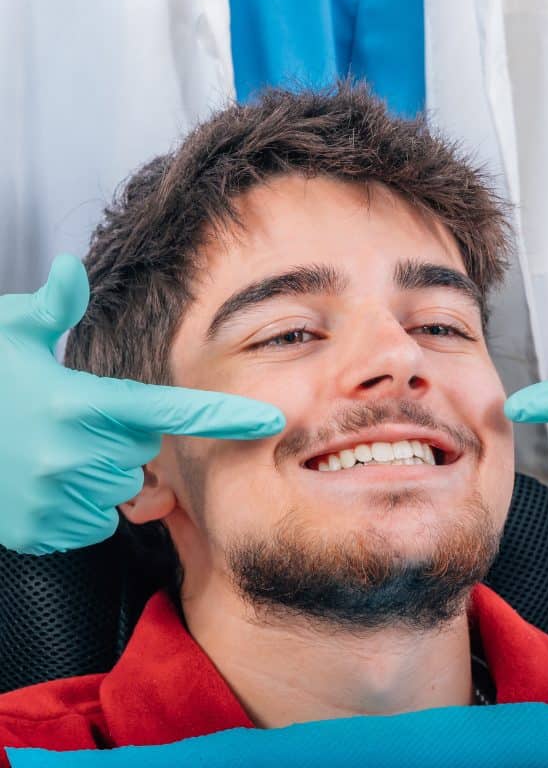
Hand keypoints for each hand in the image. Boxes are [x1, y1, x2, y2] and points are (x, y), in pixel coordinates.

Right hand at [0, 255, 285, 553]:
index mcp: (79, 404)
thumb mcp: (5, 336)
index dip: (225, 416)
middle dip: (122, 435)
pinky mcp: (45, 531)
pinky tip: (44, 481)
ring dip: (100, 470)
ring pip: (121, 485)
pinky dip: (80, 503)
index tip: (269, 420)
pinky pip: (95, 519)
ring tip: (50, 451)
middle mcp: (77, 455)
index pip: (171, 411)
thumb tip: (71, 269)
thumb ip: (49, 307)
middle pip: (145, 449)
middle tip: (73, 420)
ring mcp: (59, 499)